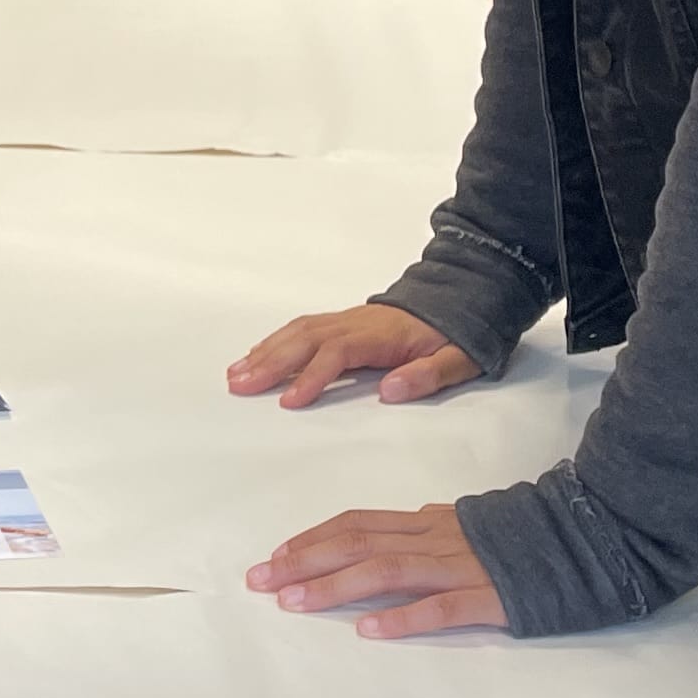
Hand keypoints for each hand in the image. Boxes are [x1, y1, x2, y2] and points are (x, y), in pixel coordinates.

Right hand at [227, 302, 481, 410]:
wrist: (461, 297)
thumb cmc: (457, 336)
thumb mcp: (458, 360)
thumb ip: (427, 376)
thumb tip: (390, 391)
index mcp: (382, 335)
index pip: (337, 353)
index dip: (312, 376)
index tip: (288, 401)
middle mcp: (357, 323)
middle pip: (306, 338)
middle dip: (270, 362)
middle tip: (239, 385)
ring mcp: (347, 319)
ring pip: (298, 330)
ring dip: (265, 352)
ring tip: (235, 374)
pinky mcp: (342, 322)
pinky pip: (301, 327)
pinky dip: (274, 341)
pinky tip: (256, 356)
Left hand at [246, 501, 511, 639]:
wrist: (590, 534)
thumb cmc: (527, 535)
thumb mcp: (468, 523)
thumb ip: (427, 531)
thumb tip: (386, 536)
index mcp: (429, 523)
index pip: (358, 524)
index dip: (313, 539)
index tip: (274, 557)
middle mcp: (436, 539)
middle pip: (359, 543)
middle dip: (303, 562)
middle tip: (260, 581)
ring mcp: (462, 567)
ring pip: (387, 570)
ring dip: (335, 587)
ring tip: (293, 603)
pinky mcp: (491, 597)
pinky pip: (442, 607)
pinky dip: (403, 618)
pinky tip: (369, 631)